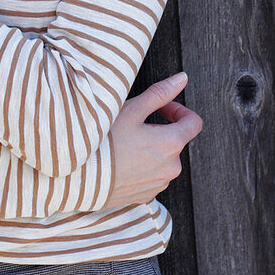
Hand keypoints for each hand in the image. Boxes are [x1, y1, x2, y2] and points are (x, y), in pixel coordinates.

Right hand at [106, 73, 202, 210]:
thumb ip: (160, 93)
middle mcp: (171, 167)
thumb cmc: (104, 140)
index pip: (194, 123)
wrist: (80, 177)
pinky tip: (121, 161)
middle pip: (176, 141)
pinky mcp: (146, 196)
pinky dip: (142, 167)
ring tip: (124, 144)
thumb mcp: (131, 110)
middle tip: (134, 124)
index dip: (179, 110)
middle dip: (160, 130)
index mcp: (171, 143)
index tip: (161, 109)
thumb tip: (182, 78)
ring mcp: (159, 184)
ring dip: (151, 149)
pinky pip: (151, 176)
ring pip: (163, 159)